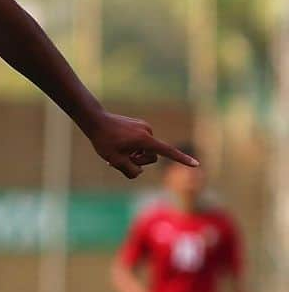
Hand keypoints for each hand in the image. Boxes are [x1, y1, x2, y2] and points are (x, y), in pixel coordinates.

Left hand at [83, 110, 198, 180]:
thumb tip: (140, 172)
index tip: (196, 164)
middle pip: (151, 157)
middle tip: (120, 161)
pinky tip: (117, 147)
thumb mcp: (115, 160)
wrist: (95, 120)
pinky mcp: (139, 126)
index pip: (167, 152)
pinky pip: (140, 143)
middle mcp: (148, 132)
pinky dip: (131, 148)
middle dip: (138, 162)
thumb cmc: (104, 141)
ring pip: (145, 151)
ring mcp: (144, 128)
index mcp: (145, 140)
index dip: (182, 160)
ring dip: (133, 155)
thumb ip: (131, 171)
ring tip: (115, 154)